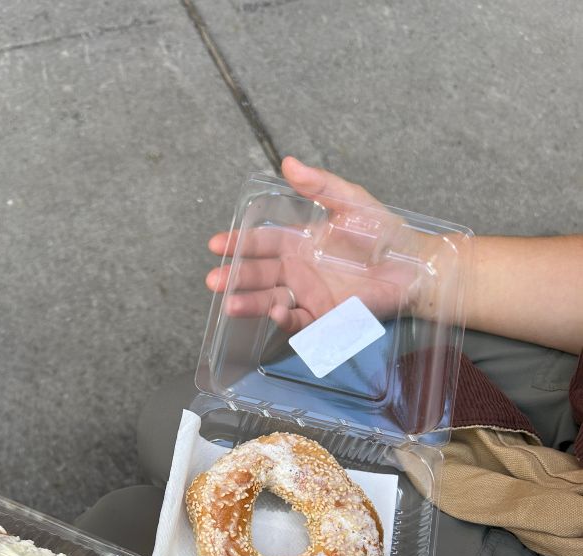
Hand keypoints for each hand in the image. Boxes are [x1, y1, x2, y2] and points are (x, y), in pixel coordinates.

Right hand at [206, 156, 436, 333]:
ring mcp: (308, 294)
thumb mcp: (352, 202)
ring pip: (270, 299)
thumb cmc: (385, 235)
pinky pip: (298, 321)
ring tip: (231, 304)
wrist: (413, 267)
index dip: (238, 243)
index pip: (261, 242)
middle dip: (235, 277)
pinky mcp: (324, 317)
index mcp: (299, 242)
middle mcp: (298, 270)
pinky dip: (284, 319)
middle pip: (259, 274)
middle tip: (214, 280)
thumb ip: (320, 185)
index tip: (215, 245)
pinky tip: (275, 311)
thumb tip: (288, 162)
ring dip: (249, 302)